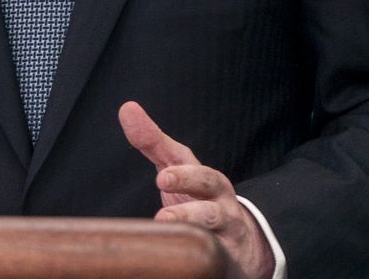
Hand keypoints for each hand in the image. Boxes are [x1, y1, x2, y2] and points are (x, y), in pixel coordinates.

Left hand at [120, 101, 273, 278]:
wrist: (241, 243)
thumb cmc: (199, 199)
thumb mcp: (178, 170)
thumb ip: (154, 143)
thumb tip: (127, 108)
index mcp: (208, 184)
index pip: (198, 174)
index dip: (183, 175)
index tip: (162, 178)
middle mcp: (221, 207)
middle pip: (211, 206)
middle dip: (190, 208)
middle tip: (164, 214)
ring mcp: (225, 235)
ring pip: (214, 233)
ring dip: (191, 230)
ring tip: (165, 228)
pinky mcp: (224, 260)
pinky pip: (213, 261)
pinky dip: (199, 258)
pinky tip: (180, 259)